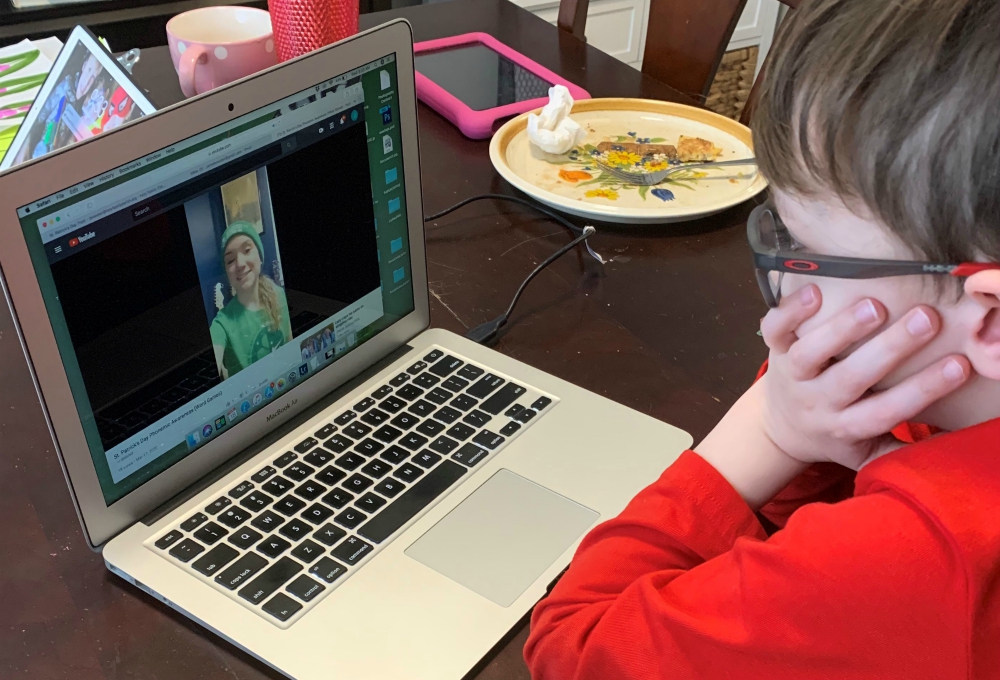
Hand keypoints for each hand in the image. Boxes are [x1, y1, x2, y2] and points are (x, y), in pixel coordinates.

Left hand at [759, 285, 970, 469]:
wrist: (781, 427)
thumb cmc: (837, 433)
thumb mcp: (866, 452)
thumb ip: (899, 451)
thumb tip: (950, 441)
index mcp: (846, 426)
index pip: (887, 411)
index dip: (923, 390)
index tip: (959, 365)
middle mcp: (818, 401)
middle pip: (851, 378)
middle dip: (890, 348)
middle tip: (926, 318)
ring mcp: (793, 375)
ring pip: (811, 354)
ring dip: (841, 329)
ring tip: (874, 305)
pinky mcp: (773, 351)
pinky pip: (775, 331)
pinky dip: (788, 312)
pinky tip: (813, 291)